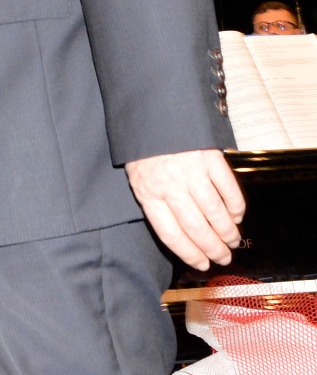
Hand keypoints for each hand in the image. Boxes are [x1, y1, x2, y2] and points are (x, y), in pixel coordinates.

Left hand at [126, 149, 245, 269]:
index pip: (170, 234)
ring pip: (215, 213)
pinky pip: (228, 189)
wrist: (151, 111)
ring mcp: (192, 172)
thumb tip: (178, 231)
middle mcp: (170, 185)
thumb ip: (154, 200)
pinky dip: (236, 206)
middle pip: (196, 228)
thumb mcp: (138, 176)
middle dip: (213, 248)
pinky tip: (236, 216)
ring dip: (227, 232)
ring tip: (233, 241)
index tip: (202, 264)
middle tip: (224, 258)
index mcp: (148, 192)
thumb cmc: (144, 148)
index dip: (189, 253)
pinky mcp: (210, 158)